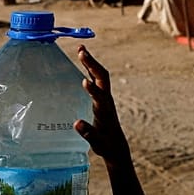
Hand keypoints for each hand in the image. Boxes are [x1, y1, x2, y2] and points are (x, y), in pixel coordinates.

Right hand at [74, 45, 131, 163]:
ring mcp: (105, 97)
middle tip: (81, 51)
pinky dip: (90, 67)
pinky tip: (83, 59)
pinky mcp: (101, 97)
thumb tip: (76, 123)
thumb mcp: (97, 143)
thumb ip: (88, 133)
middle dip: (92, 64)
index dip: (93, 90)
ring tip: (81, 49)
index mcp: (105, 111)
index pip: (100, 97)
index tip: (84, 81)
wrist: (116, 145)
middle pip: (102, 78)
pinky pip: (97, 78)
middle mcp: (106, 101)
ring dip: (91, 62)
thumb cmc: (106, 145)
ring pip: (100, 75)